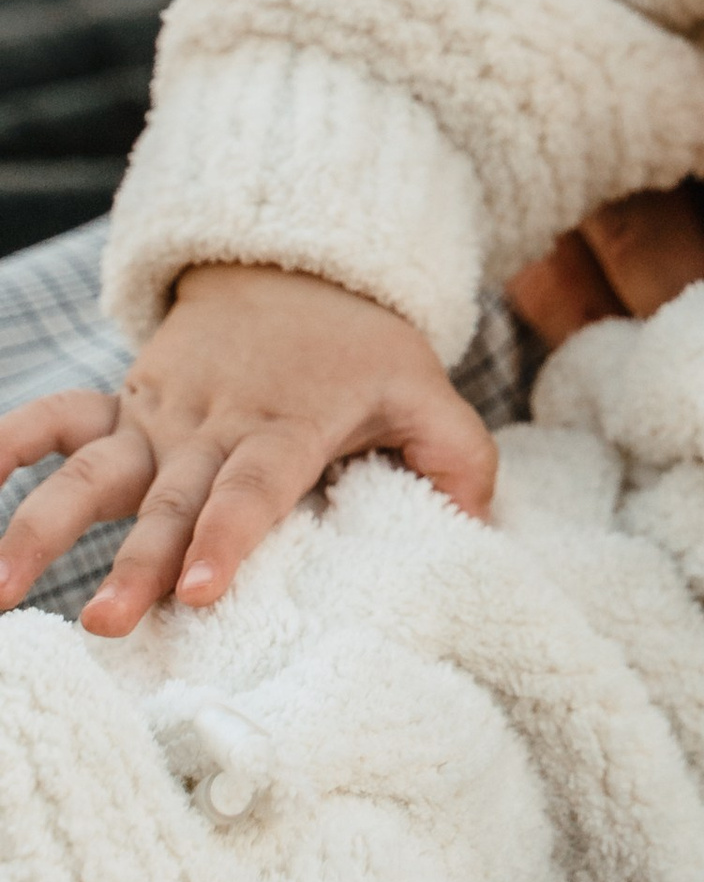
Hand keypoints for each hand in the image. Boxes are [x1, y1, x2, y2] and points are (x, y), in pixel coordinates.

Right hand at [0, 264, 493, 636]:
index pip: (257, 485)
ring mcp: (159, 412)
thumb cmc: (367, 348)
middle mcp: (214, 421)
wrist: (304, 258)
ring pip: (92, 469)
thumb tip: (477, 530)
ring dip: (43, 524)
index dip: (229, 534)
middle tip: (104, 623)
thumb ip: (457, 458)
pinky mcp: (124, 403)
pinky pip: (55, 419)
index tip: (202, 590)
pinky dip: (5, 443)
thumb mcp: (425, 388)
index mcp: (289, 422)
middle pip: (169, 498)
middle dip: (136, 561)